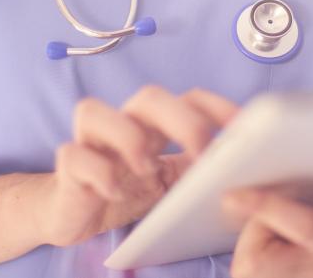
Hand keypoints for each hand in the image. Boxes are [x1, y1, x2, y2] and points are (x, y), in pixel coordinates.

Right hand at [36, 86, 238, 246]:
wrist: (73, 215)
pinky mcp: (68, 166)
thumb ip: (198, 174)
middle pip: (148, 97)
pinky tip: (115, 192)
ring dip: (128, 136)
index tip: (243, 128)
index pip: (188, 99)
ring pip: (94, 110)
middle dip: (181, 120)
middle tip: (200, 152)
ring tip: (146, 169)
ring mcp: (91, 143)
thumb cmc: (124, 193)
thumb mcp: (170, 186)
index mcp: (154, 127)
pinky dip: (98, 172)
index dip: (216, 106)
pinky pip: (75, 154)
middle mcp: (121, 125)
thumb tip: (242, 173)